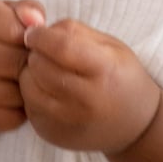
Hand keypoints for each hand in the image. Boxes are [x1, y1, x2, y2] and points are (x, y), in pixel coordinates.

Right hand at [0, 0, 44, 135]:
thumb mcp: (11, 14)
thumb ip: (28, 10)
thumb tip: (37, 21)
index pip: (21, 32)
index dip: (34, 40)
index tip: (29, 41)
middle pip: (18, 63)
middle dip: (32, 66)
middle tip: (29, 63)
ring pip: (17, 93)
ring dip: (28, 91)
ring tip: (20, 80)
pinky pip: (12, 118)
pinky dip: (20, 112)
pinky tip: (13, 99)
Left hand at [20, 19, 160, 153]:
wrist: (135, 128)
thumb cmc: (121, 77)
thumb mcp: (110, 46)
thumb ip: (73, 31)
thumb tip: (35, 27)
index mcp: (105, 72)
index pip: (61, 47)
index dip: (41, 35)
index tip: (33, 32)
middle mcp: (86, 101)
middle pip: (40, 66)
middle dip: (36, 53)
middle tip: (44, 52)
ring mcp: (67, 122)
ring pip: (28, 87)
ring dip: (30, 73)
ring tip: (45, 70)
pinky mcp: (51, 134)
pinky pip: (27, 106)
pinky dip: (32, 93)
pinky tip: (48, 90)